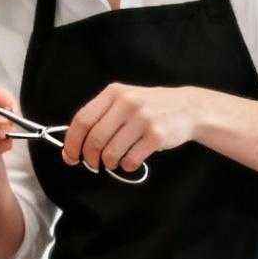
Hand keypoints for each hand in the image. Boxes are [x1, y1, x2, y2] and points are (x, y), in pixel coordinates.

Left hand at [62, 84, 203, 172]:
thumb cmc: (150, 107)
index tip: (70, 156)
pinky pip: (131, 160)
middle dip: (90, 158)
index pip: (82, 120)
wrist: (187, 107)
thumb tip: (74, 144)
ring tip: (115, 161)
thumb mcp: (125, 99)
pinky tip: (131, 161)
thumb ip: (101, 116)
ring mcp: (143, 119)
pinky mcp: (156, 135)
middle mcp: (127, 103)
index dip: (72, 142)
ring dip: (109, 163)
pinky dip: (127, 166)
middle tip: (93, 164)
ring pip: (111, 152)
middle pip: (95, 139)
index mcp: (114, 93)